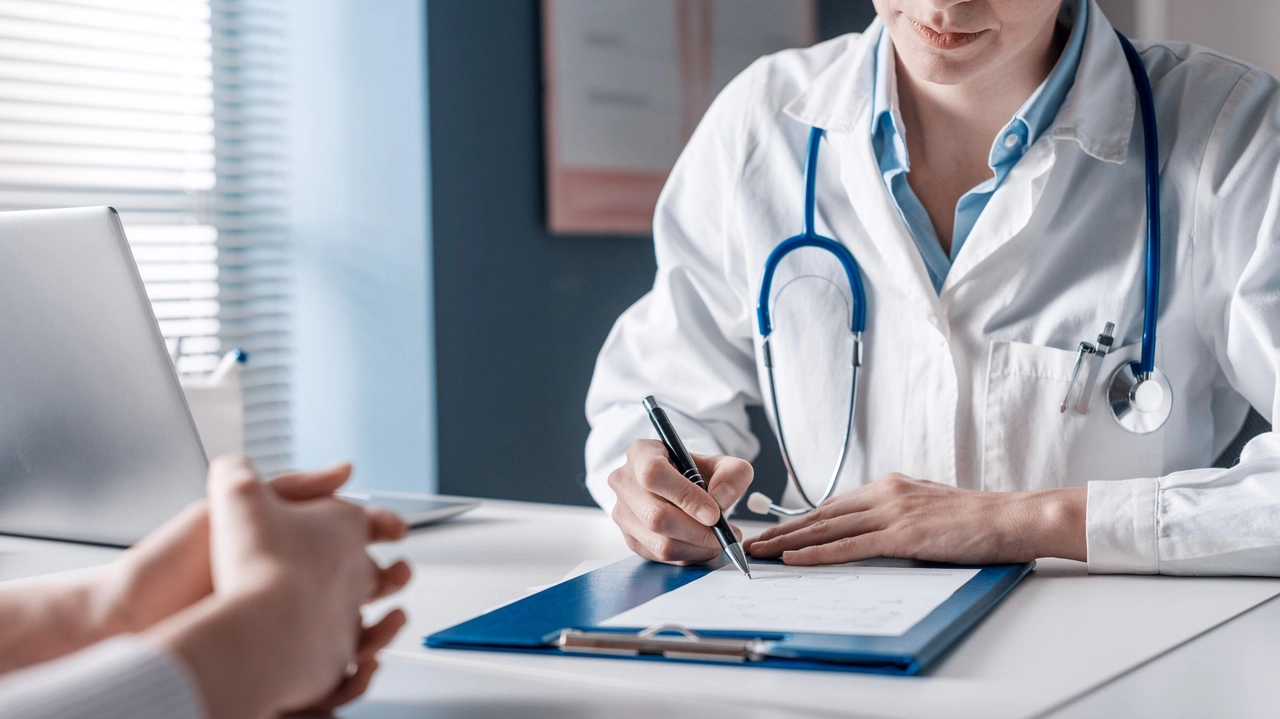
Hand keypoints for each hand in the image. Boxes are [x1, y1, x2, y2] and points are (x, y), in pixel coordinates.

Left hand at [148, 456, 412, 718]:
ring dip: (377, 640)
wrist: (127, 617)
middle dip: (389, 592)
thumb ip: (296, 486)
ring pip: (352, 647)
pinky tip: (356, 669)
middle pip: (360, 599)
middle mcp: (290, 600)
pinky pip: (326, 688)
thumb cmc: (172, 563)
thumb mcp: (242, 505)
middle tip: (397, 580)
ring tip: (381, 632)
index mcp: (287, 559)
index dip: (378, 541)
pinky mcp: (277, 680)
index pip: (350, 552)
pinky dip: (350, 682)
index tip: (395, 531)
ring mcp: (285, 641)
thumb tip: (347, 470)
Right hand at [607, 439, 752, 564]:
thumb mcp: (720, 463)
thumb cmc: (696, 472)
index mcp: (641, 454)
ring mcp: (622, 513)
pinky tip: (704, 546)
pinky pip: (660, 557)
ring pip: (659, 543)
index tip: (714, 514)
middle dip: (697, 531)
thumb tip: (721, 498)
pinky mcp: (630, 539)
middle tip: (725, 534)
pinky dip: (689, 556)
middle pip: (655, 516)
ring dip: (696, 547)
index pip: (654, 475)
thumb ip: (731, 474)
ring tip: (720, 540)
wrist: (680, 486)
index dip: (685, 497)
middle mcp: (624, 482)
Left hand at [745, 474, 1085, 564]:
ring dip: (788, 542)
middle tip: (752, 542)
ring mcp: (892, 512)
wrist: (1013, 517)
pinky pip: (850, 546)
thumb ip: (899, 515)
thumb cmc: (978, 520)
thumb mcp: (929, 509)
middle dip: (783, 530)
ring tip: (760, 553)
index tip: (775, 531)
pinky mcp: (903, 535)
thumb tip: (874, 532)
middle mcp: (884, 494)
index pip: (834, 505)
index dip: (800, 520)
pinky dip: (817, 554)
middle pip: (821, 514)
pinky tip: (793, 559)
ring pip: (826, 528)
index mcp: (890, 487)